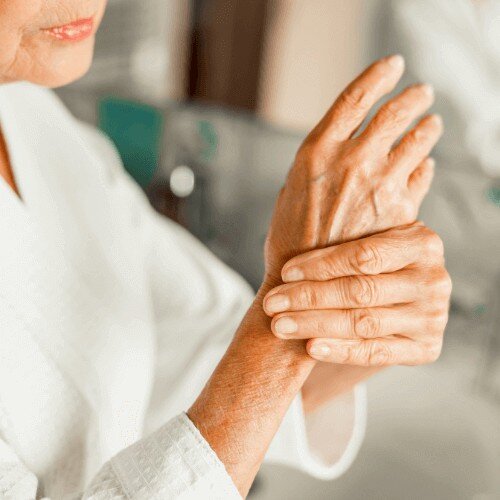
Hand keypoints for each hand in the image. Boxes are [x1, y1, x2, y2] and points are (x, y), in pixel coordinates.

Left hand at [263, 223, 451, 365]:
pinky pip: (376, 352)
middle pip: (360, 291)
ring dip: (315, 324)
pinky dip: (340, 349)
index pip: (363, 255)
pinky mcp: (427, 348)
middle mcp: (434, 280)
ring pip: (363, 323)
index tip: (283, 271)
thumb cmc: (371, 260)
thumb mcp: (371, 232)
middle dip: (308, 297)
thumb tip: (318, 176)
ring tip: (279, 325)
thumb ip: (356, 212)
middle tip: (271, 303)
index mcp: (423, 242)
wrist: (395, 298)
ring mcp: (433, 317)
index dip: (320, 265)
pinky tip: (310, 346)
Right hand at [264, 54, 442, 284]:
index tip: (393, 65)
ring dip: (426, 129)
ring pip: (414, 142)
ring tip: (433, 123)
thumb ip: (319, 166)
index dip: (376, 77)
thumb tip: (342, 147)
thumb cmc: (289, 238)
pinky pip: (418, 178)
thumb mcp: (291, 190)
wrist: (301, 284)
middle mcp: (349, 161)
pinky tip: (426, 163)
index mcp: (316, 151)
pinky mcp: (397, 212)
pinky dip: (424, 167)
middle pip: (392, 115)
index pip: (354, 99)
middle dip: (411, 99)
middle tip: (422, 92)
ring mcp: (377, 186)